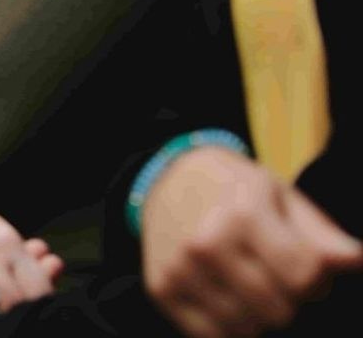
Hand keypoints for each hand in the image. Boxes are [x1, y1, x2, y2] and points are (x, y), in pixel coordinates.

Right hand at [142, 148, 362, 336]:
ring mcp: (179, 270)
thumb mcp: (282, 197)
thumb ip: (322, 235)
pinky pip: (210, 335)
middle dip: (290, 302)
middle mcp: (206, 244)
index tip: (310, 273)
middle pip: (278, 310)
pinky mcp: (161, 290)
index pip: (304, 278)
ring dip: (260, 318)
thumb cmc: (235, 191)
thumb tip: (358, 263)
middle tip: (280, 282)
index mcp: (244, 214)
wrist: (168, 182)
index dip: (319, 284)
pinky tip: (232, 304)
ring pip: (246, 329)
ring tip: (255, 292)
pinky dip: (230, 328)